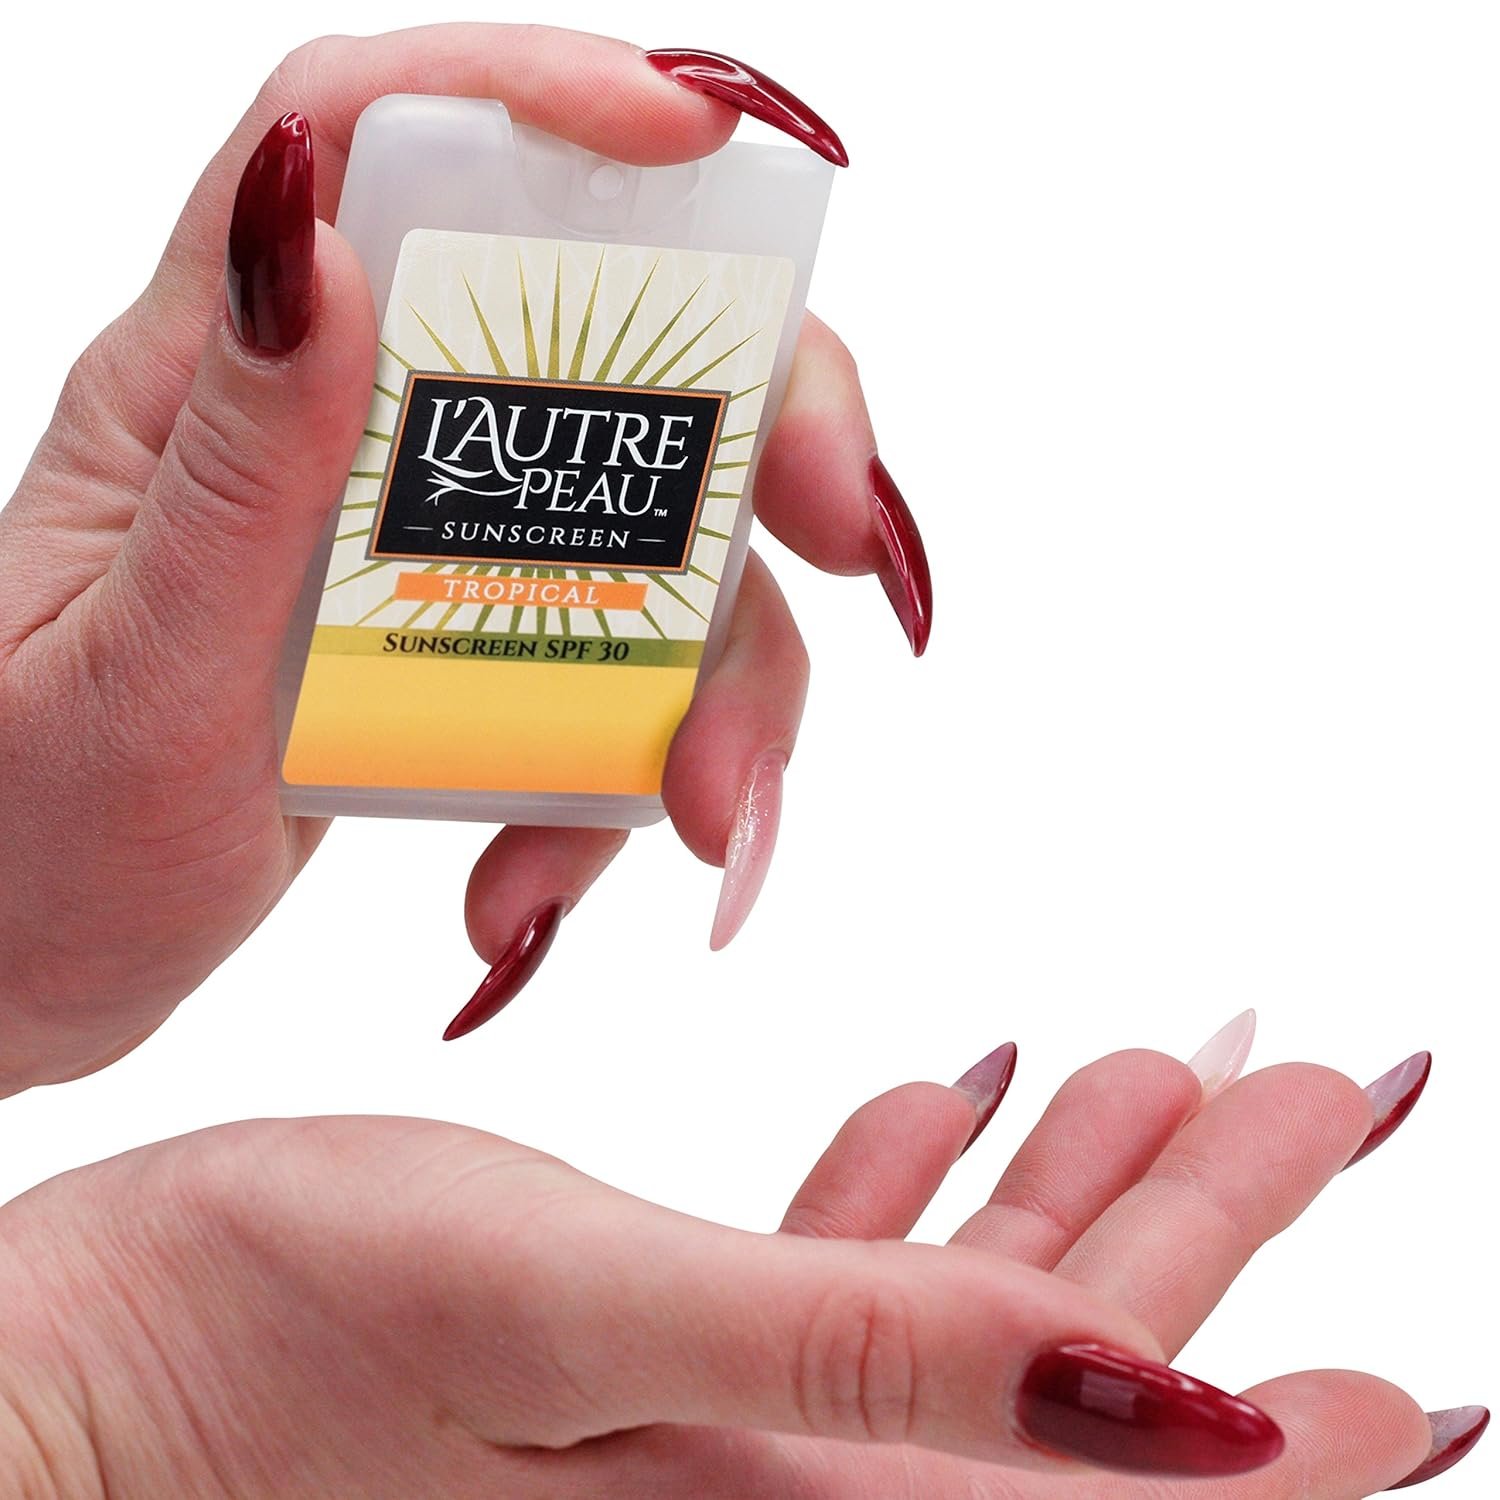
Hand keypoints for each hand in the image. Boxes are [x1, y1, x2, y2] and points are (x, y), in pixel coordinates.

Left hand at [0, 25, 927, 1094]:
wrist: (24, 971)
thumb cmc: (29, 835)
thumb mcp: (127, 669)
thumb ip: (239, 467)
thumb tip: (308, 227)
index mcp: (210, 383)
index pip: (361, 134)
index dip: (535, 90)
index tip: (704, 137)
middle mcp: (336, 439)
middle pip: (592, 343)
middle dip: (751, 433)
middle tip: (844, 542)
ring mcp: (412, 549)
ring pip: (647, 546)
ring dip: (712, 690)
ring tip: (695, 821)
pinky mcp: (463, 651)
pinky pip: (616, 681)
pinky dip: (623, 790)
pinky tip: (533, 887)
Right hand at [0, 1034, 1477, 1495]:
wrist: (88, 1387)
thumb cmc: (276, 1364)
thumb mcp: (596, 1339)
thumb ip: (885, 1375)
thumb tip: (1184, 1423)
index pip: (1135, 1498)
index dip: (1307, 1436)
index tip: (1424, 1344)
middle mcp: (806, 1496)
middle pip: (1080, 1366)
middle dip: (1211, 1222)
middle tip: (1312, 1082)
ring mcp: (727, 1431)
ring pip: (967, 1301)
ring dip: (1073, 1186)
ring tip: (1164, 1061)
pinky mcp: (643, 1366)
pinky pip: (831, 1273)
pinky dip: (910, 1188)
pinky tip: (957, 1097)